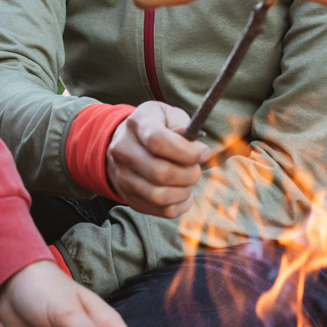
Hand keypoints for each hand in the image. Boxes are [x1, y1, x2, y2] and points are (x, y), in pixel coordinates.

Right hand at [106, 101, 209, 217]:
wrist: (127, 143)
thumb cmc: (157, 126)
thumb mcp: (170, 115)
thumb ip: (182, 126)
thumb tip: (194, 145)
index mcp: (137, 124)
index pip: (158, 141)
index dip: (187, 151)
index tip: (203, 153)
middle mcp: (123, 151)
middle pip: (160, 173)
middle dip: (189, 174)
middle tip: (196, 168)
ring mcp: (123, 177)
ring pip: (160, 196)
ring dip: (185, 191)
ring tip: (188, 179)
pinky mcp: (130, 198)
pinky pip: (162, 211)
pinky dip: (181, 204)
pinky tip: (182, 191)